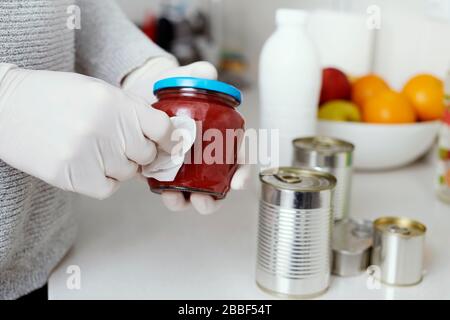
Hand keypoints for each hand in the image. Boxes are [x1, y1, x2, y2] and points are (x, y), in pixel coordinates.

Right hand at [0, 64, 173, 198]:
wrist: (6, 107)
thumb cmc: (56, 97)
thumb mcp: (99, 91)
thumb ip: (133, 112)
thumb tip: (165, 138)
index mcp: (114, 102)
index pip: (162, 129)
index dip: (165, 138)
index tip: (161, 143)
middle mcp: (104, 127)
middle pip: (146, 154)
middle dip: (137, 152)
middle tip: (117, 143)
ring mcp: (87, 153)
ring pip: (127, 173)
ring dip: (118, 166)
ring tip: (94, 149)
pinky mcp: (71, 176)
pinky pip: (108, 188)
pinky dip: (103, 181)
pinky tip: (87, 164)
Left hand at [123, 57, 249, 213]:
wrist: (145, 94)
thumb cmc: (173, 88)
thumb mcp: (185, 77)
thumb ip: (198, 74)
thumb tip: (209, 72)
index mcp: (221, 135)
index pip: (239, 156)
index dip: (243, 171)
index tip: (239, 182)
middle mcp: (208, 154)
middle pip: (219, 181)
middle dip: (215, 196)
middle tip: (206, 199)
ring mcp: (188, 165)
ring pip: (197, 190)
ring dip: (191, 200)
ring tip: (180, 200)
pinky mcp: (166, 170)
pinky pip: (171, 188)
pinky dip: (169, 194)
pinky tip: (164, 193)